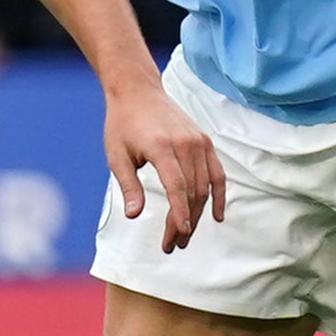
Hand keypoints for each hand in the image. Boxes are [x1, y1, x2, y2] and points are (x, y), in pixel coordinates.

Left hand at [102, 79, 224, 252]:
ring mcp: (198, 142)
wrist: (138, 91)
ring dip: (198, 214)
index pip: (177, 187)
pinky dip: (219, 195)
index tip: (179, 234)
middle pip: (192, 191)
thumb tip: (133, 216)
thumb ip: (128, 186)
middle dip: (184, 222)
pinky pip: (217, 173)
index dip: (179, 213)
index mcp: (162, 147)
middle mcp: (185, 144)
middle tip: (173, 244)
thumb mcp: (117, 156)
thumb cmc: (123, 124)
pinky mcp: (204, 142)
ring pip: (205, 186)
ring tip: (185, 236)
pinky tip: (216, 215)